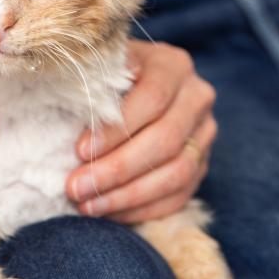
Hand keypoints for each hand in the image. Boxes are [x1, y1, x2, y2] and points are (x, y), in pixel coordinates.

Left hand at [66, 40, 216, 223]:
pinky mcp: (201, 165)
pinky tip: (109, 213)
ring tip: (88, 205)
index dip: (116, 129)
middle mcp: (197, 97)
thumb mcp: (101, 66)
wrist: (133, 86)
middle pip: (165, 140)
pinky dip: (142, 209)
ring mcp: (204, 134)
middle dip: (117, 169)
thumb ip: (94, 77)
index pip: (152, 99)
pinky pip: (178, 196)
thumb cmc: (107, 76)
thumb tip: (74, 96)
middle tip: (76, 187)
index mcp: (173, 65)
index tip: (79, 151)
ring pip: (176, 173)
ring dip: (128, 195)